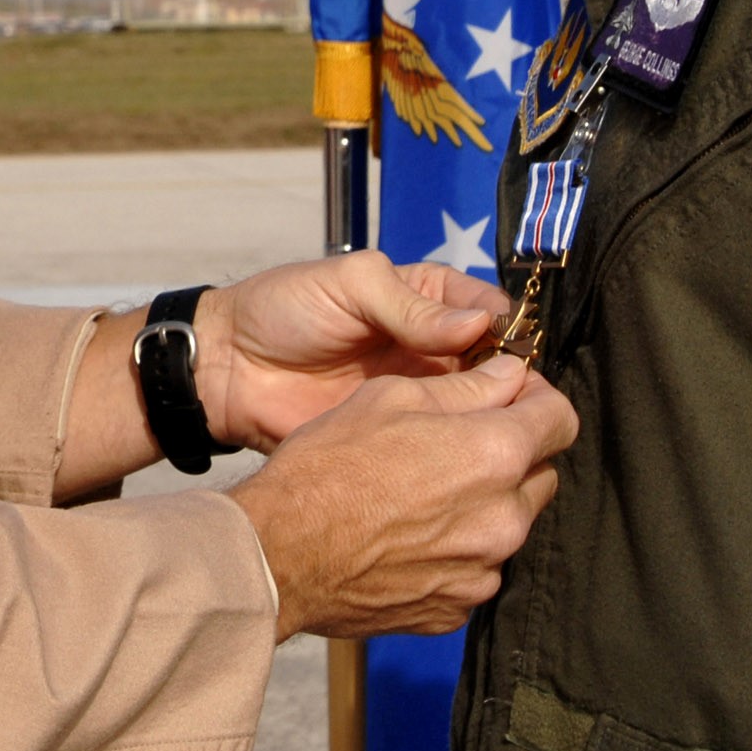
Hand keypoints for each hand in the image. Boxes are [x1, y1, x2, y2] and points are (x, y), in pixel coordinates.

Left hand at [196, 250, 508, 452]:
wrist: (228, 371)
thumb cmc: (283, 309)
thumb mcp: (348, 285)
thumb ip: (410, 305)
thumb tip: (478, 327)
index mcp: (427, 298)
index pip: (490, 313)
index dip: (510, 333)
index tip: (522, 357)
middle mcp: (433, 347)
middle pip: (495, 366)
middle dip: (513, 384)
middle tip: (524, 408)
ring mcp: (418, 396)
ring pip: (476, 410)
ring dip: (492, 422)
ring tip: (507, 439)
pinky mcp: (398, 438)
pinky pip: (439, 446)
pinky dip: (458, 455)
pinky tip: (473, 465)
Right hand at [229, 352, 576, 639]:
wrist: (278, 555)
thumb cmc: (327, 467)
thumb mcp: (392, 397)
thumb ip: (467, 387)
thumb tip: (511, 375)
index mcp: (496, 455)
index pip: (562, 419)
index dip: (536, 400)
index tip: (508, 396)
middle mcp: (504, 519)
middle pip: (540, 474)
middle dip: (512, 454)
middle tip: (457, 443)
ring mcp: (483, 572)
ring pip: (508, 525)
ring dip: (483, 505)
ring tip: (422, 494)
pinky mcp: (456, 610)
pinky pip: (476, 569)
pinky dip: (456, 551)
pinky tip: (407, 536)